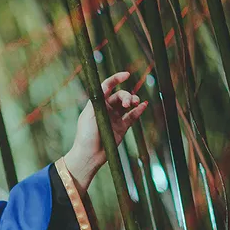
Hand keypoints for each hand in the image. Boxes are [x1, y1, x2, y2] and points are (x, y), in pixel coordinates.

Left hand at [65, 71, 148, 190]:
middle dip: (127, 96)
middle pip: (120, 95)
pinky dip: (139, 110)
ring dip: (133, 101)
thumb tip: (104, 86)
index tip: (126, 74)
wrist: (89, 155)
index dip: (116, 79)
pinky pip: (132, 116)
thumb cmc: (86, 135)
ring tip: (135, 103)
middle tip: (129, 103)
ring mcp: (115, 118)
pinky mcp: (122, 128)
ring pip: (127, 105)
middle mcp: (107, 109)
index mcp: (97, 104)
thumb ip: (97, 100)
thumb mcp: (89, 115)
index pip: (107, 87)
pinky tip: (144, 105)